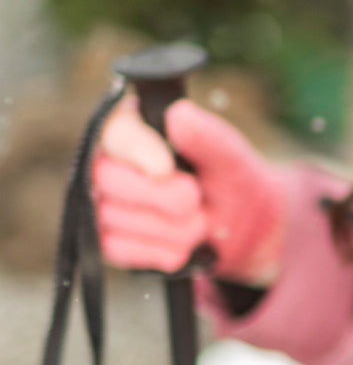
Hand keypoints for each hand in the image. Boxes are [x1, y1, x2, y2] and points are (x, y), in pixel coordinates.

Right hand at [92, 97, 285, 285]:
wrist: (239, 228)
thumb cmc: (230, 179)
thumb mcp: (230, 157)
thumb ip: (207, 136)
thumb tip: (178, 113)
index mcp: (138, 127)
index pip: (116, 132)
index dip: (138, 151)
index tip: (166, 169)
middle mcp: (109, 162)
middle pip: (106, 177)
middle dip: (161, 197)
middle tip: (196, 200)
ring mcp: (102, 202)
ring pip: (111, 218)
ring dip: (169, 228)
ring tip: (197, 221)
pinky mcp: (106, 240)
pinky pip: (118, 249)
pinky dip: (158, 251)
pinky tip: (181, 246)